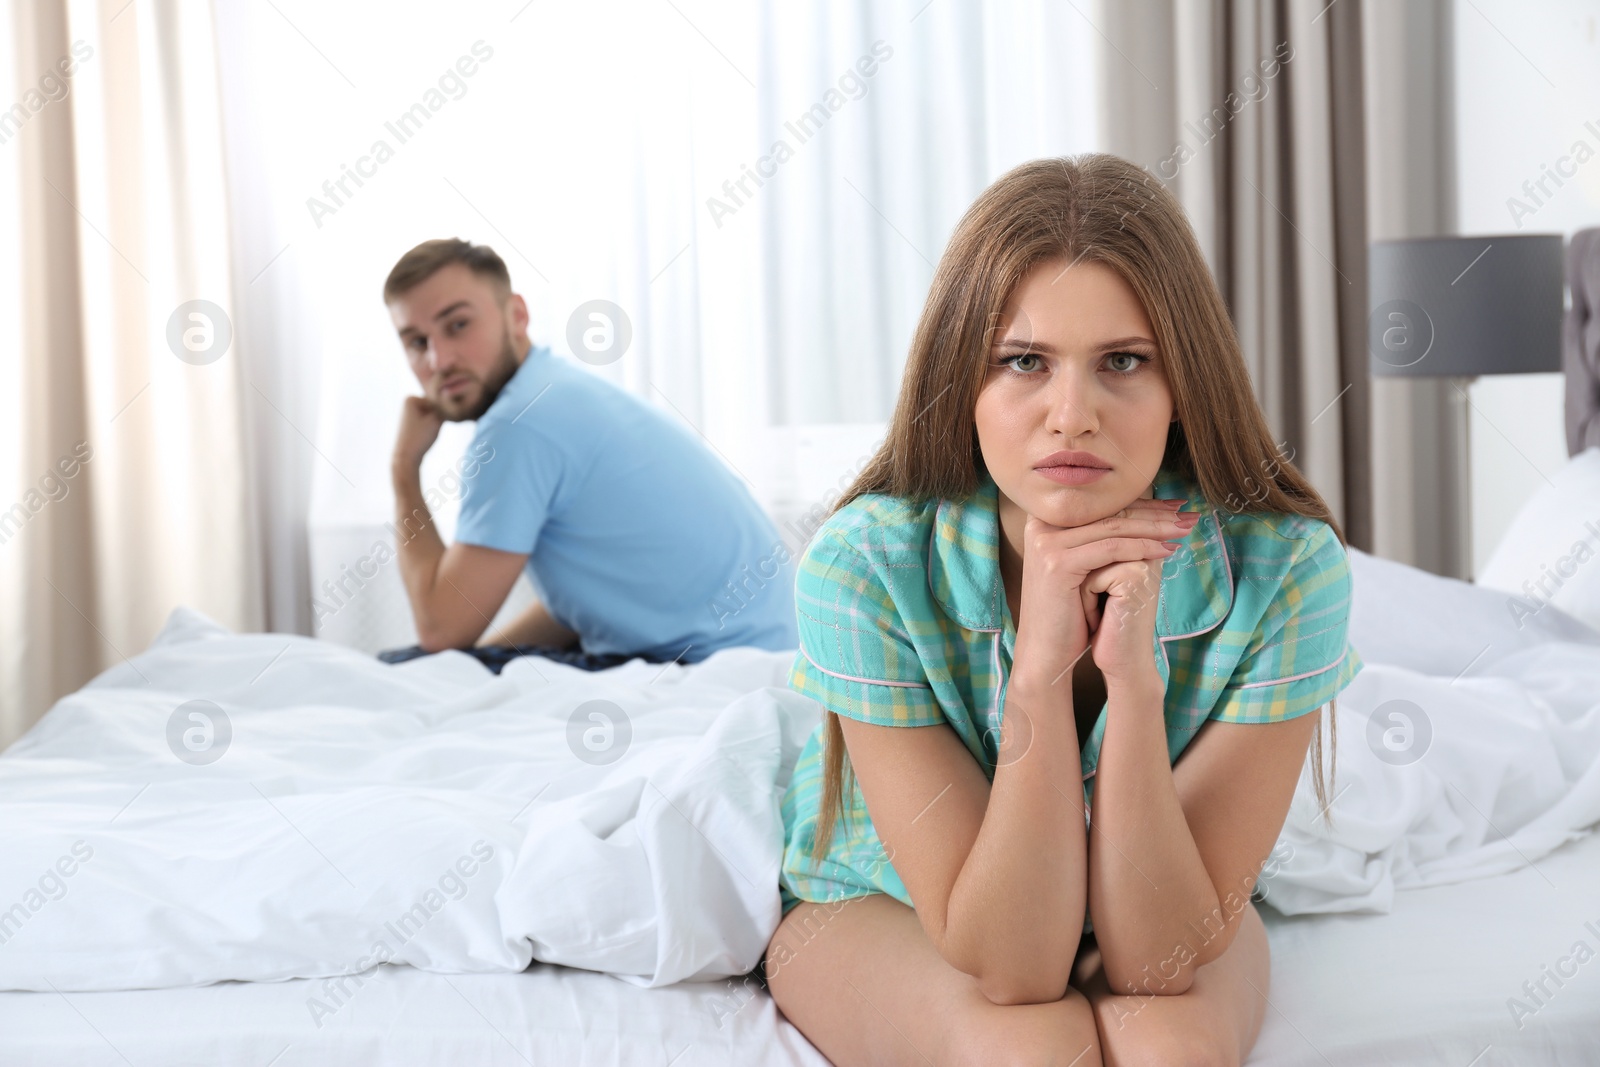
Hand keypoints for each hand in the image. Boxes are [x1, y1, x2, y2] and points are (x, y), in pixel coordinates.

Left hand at [393, 395, 442, 473]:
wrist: (406, 456)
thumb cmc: (420, 438)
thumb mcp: (437, 420)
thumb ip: (444, 408)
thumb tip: (447, 405)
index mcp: (411, 399)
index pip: (437, 402)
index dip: (439, 415)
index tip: (428, 425)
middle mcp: (408, 402)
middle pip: (434, 406)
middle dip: (437, 417)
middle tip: (427, 430)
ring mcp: (410, 412)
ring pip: (433, 415)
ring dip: (435, 423)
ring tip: (426, 433)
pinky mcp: (412, 421)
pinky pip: (428, 421)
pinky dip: (431, 427)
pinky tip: (424, 435)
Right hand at [1011, 497, 1189, 690]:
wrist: (1047, 651)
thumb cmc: (1070, 612)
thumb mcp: (1084, 566)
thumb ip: (1101, 536)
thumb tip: (1145, 510)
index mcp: (1046, 520)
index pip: (1103, 503)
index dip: (1142, 502)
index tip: (1176, 505)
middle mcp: (1041, 525)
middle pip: (1108, 512)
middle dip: (1153, 512)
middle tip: (1187, 513)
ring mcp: (1046, 543)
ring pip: (1113, 528)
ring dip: (1155, 528)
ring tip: (1184, 530)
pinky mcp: (1057, 562)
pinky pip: (1110, 549)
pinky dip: (1143, 548)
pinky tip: (1167, 550)